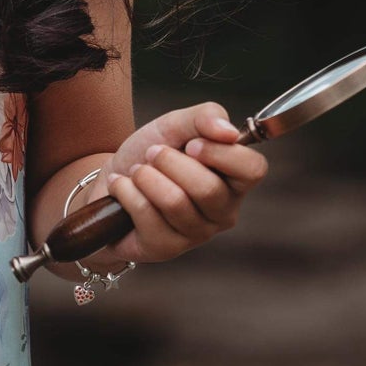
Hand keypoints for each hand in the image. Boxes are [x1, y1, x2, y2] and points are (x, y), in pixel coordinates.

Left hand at [81, 101, 268, 268]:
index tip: (191, 143)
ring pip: (175, 202)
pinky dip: (126, 191)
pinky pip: (147, 214)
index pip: (253, 169)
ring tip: (137, 171)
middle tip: (152, 153)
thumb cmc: (152, 153)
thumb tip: (229, 132)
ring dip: (145, 176)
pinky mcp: (166, 248)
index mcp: (235, 180)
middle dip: (169, 161)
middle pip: (208, 188)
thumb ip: (206, 117)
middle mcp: (223, 211)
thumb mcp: (176, 124)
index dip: (221, 153)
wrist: (112, 178)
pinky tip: (122, 188)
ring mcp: (196, 233)